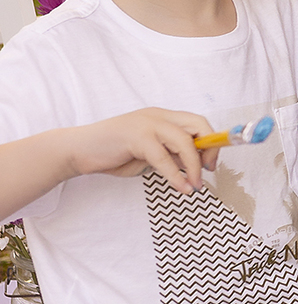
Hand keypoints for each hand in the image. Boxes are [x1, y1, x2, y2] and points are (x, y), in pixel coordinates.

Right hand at [66, 108, 216, 193]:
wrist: (79, 151)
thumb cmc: (114, 153)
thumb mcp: (149, 154)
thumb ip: (170, 154)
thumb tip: (194, 164)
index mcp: (162, 117)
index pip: (198, 122)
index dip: (211, 141)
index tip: (211, 163)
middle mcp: (158, 116)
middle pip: (198, 124)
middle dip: (209, 149)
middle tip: (207, 171)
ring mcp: (147, 124)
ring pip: (184, 141)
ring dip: (194, 166)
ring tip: (195, 185)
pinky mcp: (136, 137)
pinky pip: (164, 158)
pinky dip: (177, 176)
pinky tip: (181, 188)